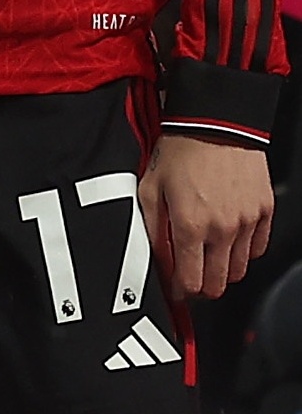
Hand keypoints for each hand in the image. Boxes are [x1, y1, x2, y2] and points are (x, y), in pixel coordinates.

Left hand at [139, 132, 274, 300]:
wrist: (215, 122)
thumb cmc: (181, 151)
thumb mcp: (150, 190)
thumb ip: (151, 230)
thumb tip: (156, 258)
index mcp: (189, 226)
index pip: (190, 282)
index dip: (181, 291)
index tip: (177, 288)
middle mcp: (222, 229)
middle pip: (217, 284)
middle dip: (202, 287)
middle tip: (192, 278)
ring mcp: (247, 221)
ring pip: (238, 270)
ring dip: (222, 270)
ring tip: (209, 258)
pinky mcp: (264, 210)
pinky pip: (258, 247)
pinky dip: (244, 252)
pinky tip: (230, 242)